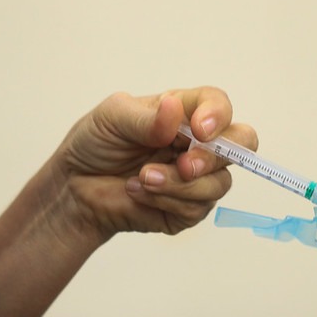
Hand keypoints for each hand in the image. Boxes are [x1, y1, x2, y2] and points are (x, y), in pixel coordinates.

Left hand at [47, 86, 256, 243]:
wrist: (75, 187)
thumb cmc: (95, 144)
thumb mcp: (111, 118)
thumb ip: (146, 117)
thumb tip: (174, 110)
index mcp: (185, 113)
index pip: (219, 106)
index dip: (219, 116)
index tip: (200, 129)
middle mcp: (198, 144)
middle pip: (242, 144)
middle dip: (215, 156)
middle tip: (184, 165)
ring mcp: (197, 178)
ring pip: (219, 184)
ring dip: (179, 184)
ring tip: (142, 178)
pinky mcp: (187, 209)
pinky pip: (196, 209)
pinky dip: (166, 202)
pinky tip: (139, 193)